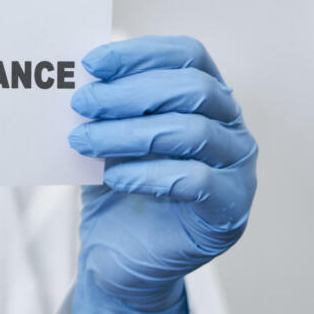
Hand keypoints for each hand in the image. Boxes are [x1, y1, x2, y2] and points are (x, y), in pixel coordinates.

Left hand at [67, 36, 256, 313]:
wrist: (119, 259)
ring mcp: (237, 168)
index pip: (188, 56)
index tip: (92, 63)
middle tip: (81, 104)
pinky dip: (148, 174)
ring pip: (193, 132)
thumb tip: (77, 76)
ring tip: (84, 142)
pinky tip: (113, 177)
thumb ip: (104, 109)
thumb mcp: (106, 140)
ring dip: (129, 133)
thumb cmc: (116, 192)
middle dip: (129, 93)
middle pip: (192, 89)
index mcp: (205, 99)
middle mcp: (230, 127)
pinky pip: (195, 180)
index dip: (141, 53)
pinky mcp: (229, 209)